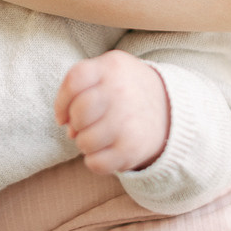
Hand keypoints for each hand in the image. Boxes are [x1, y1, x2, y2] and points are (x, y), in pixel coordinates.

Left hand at [53, 49, 169, 174]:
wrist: (170, 109)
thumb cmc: (125, 88)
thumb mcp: (108, 70)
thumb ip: (81, 87)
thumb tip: (68, 126)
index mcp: (111, 67)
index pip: (74, 81)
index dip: (61, 102)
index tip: (63, 115)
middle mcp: (120, 92)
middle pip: (79, 113)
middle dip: (75, 123)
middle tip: (85, 125)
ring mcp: (127, 122)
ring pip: (84, 142)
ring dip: (85, 143)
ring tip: (99, 136)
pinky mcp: (132, 149)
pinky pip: (96, 163)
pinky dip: (95, 160)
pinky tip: (106, 150)